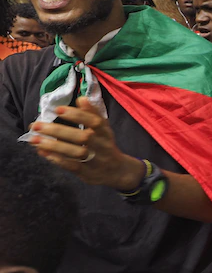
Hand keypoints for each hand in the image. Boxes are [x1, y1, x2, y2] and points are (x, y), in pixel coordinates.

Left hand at [28, 96, 144, 189]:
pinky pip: (73, 166)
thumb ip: (92, 114)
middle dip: (59, 131)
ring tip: (35, 140)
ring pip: (77, 152)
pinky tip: (44, 152)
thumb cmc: (105, 145)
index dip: (78, 115)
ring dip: (55, 146)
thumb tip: (81, 99)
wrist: (117, 171)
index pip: (95, 122)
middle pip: (83, 137)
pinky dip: (58, 160)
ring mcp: (96, 160)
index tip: (58, 109)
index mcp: (106, 132)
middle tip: (37, 125)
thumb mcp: (104, 129)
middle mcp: (103, 146)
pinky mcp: (88, 173)